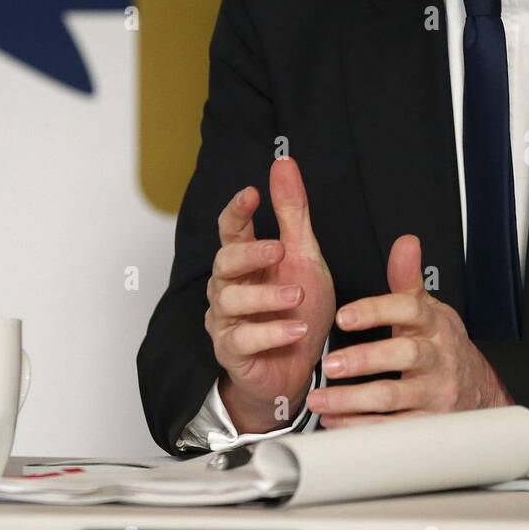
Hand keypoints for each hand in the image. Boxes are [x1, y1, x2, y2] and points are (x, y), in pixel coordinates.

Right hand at [206, 156, 335, 431]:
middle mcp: (229, 286)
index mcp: (246, 259)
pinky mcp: (232, 352)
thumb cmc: (298, 308)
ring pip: (231, 300)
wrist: (299, 368)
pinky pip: (244, 339)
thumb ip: (292, 212)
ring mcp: (226, 320)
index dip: (238, 209)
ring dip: (267, 297)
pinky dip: (272, 333)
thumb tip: (283, 162)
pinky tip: (297, 329)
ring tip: (298, 297)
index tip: (251, 192)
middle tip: (279, 249)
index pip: (231, 228)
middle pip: (224, 261)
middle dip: (250, 253)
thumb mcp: (304, 255)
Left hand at [306, 234, 513, 427]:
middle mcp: (435, 357)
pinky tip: (335, 422)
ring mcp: (433, 393)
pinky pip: (392, 428)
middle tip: (328, 363)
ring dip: (352, 400)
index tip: (343, 316)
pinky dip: (361, 427)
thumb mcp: (428, 308)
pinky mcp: (427, 423)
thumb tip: (405, 243)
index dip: (375, 310)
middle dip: (363, 360)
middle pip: (402, 356)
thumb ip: (407, 278)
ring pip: (392, 397)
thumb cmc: (440, 345)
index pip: (407, 310)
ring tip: (320, 399)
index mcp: (432, 324)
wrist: (476, 389)